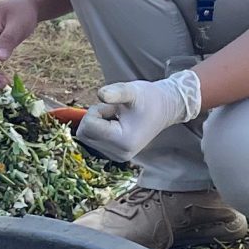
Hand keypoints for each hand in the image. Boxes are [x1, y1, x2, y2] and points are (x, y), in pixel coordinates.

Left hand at [73, 70, 203, 164]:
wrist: (164, 109)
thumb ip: (116, 92)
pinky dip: (98, 130)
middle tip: (115, 111)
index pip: (88, 126)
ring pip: (86, 138)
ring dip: (96, 123)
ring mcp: (116, 157)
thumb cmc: (149, 98)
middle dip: (94, 117)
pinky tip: (116, 124)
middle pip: (84, 134)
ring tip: (117, 117)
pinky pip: (92, 141)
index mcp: (123, 141)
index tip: (114, 106)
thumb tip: (100, 94)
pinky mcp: (114, 155)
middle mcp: (119, 154)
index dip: (97, 110)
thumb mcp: (132, 91)